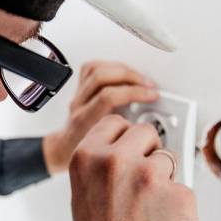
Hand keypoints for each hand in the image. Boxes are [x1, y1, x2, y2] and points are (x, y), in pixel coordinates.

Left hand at [43, 61, 158, 173]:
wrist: (66, 150)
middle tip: (148, 85)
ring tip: (139, 78)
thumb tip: (154, 129)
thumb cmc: (86, 154)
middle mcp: (79, 105)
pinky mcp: (79, 87)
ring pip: (96, 69)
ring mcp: (78, 95)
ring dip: (122, 69)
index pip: (108, 96)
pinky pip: (92, 67)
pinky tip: (123, 73)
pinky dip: (111, 66)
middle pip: (101, 77)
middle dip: (130, 77)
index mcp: (85, 121)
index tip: (152, 95)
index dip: (134, 92)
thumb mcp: (109, 152)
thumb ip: (127, 139)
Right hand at [69, 115, 198, 220]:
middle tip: (140, 182)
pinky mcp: (180, 196)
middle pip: (146, 133)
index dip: (125, 138)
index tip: (128, 147)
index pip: (116, 122)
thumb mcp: (85, 192)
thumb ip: (104, 163)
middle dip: (147, 153)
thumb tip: (134, 148)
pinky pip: (185, 188)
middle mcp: (117, 161)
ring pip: (169, 159)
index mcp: (87, 157)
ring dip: (164, 179)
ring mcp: (150, 177)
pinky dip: (179, 206)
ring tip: (147, 209)